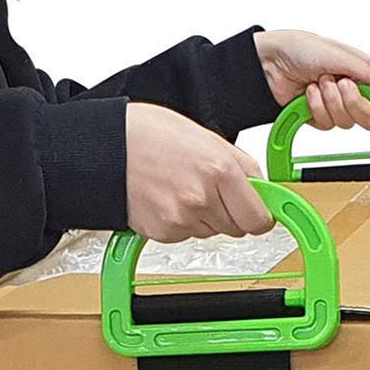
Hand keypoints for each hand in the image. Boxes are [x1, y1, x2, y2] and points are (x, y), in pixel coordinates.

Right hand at [126, 103, 274, 243]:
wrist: (106, 147)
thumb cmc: (151, 134)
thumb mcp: (208, 138)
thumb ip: (240, 167)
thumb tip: (262, 190)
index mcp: (220, 170)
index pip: (258, 219)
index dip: (260, 216)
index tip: (259, 212)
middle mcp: (202, 198)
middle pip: (237, 229)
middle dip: (231, 213)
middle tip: (212, 190)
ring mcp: (182, 219)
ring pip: (211, 232)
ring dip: (204, 217)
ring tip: (182, 187)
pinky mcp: (163, 233)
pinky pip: (186, 235)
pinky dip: (181, 222)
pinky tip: (167, 199)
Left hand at [254, 30, 369, 130]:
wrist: (270, 62)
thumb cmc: (302, 49)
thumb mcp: (340, 55)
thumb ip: (369, 71)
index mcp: (365, 76)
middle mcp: (354, 93)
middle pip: (369, 119)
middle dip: (354, 102)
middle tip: (341, 83)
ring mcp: (336, 107)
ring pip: (346, 123)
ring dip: (331, 101)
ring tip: (319, 81)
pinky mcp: (320, 118)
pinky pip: (326, 124)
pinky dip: (316, 107)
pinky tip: (309, 92)